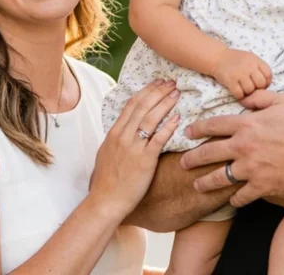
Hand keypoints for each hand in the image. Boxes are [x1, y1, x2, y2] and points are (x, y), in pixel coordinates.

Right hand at [89, 80, 180, 220]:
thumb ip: (117, 137)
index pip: (131, 105)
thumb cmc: (107, 180)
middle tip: (171, 82)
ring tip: (176, 94)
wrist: (106, 202)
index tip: (157, 82)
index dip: (146, 91)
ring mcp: (134, 148)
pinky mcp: (145, 160)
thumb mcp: (106, 152)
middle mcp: (123, 136)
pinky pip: (159, 139)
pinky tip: (177, 118)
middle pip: (143, 107)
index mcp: (114, 133)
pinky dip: (168, 127)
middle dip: (158, 92)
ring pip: (151, 119)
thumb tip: (127, 125)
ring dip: (165, 104)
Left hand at [180, 96, 283, 206]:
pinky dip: (235, 198)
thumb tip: (246, 95)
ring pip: (219, 178)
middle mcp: (245, 146)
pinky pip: (241, 195)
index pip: (215, 124)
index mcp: (248, 123)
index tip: (188, 132)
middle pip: (210, 153)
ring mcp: (251, 168)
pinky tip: (232, 198)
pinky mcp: (261, 187)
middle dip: (193, 158)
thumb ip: (262, 98)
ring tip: (198, 184)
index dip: (199, 128)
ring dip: (206, 182)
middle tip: (183, 162)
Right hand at [212, 49, 272, 98]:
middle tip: (251, 86)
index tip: (259, 83)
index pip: (268, 75)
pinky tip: (236, 90)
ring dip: (247, 92)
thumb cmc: (236, 59)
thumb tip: (266, 83)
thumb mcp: (251, 58)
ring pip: (250, 90)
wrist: (218, 57)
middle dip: (257, 88)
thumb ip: (259, 68)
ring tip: (242, 88)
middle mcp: (249, 66)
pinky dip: (239, 95)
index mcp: (256, 60)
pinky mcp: (230, 81)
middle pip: (261, 84)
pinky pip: (239, 94)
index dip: (266, 82)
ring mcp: (239, 73)